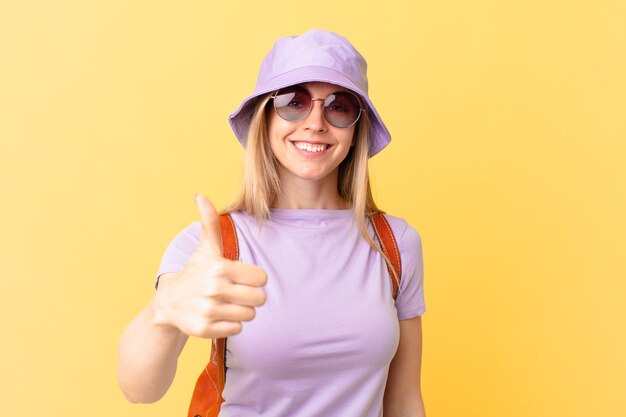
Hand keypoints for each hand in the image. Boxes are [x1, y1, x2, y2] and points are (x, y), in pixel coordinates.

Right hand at [152, 194, 266, 338]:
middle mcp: (215, 289)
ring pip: (250, 315)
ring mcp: (209, 310)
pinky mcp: (205, 329)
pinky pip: (237, 329)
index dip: (254, 278)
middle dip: (251, 296)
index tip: (241, 278)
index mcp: (220, 268)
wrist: (168, 303)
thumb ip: (209, 223)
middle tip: (236, 293)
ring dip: (242, 310)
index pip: (261, 278)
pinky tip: (218, 315)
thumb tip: (201, 196)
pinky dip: (231, 324)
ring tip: (226, 303)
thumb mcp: (205, 248)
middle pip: (260, 298)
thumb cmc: (195, 272)